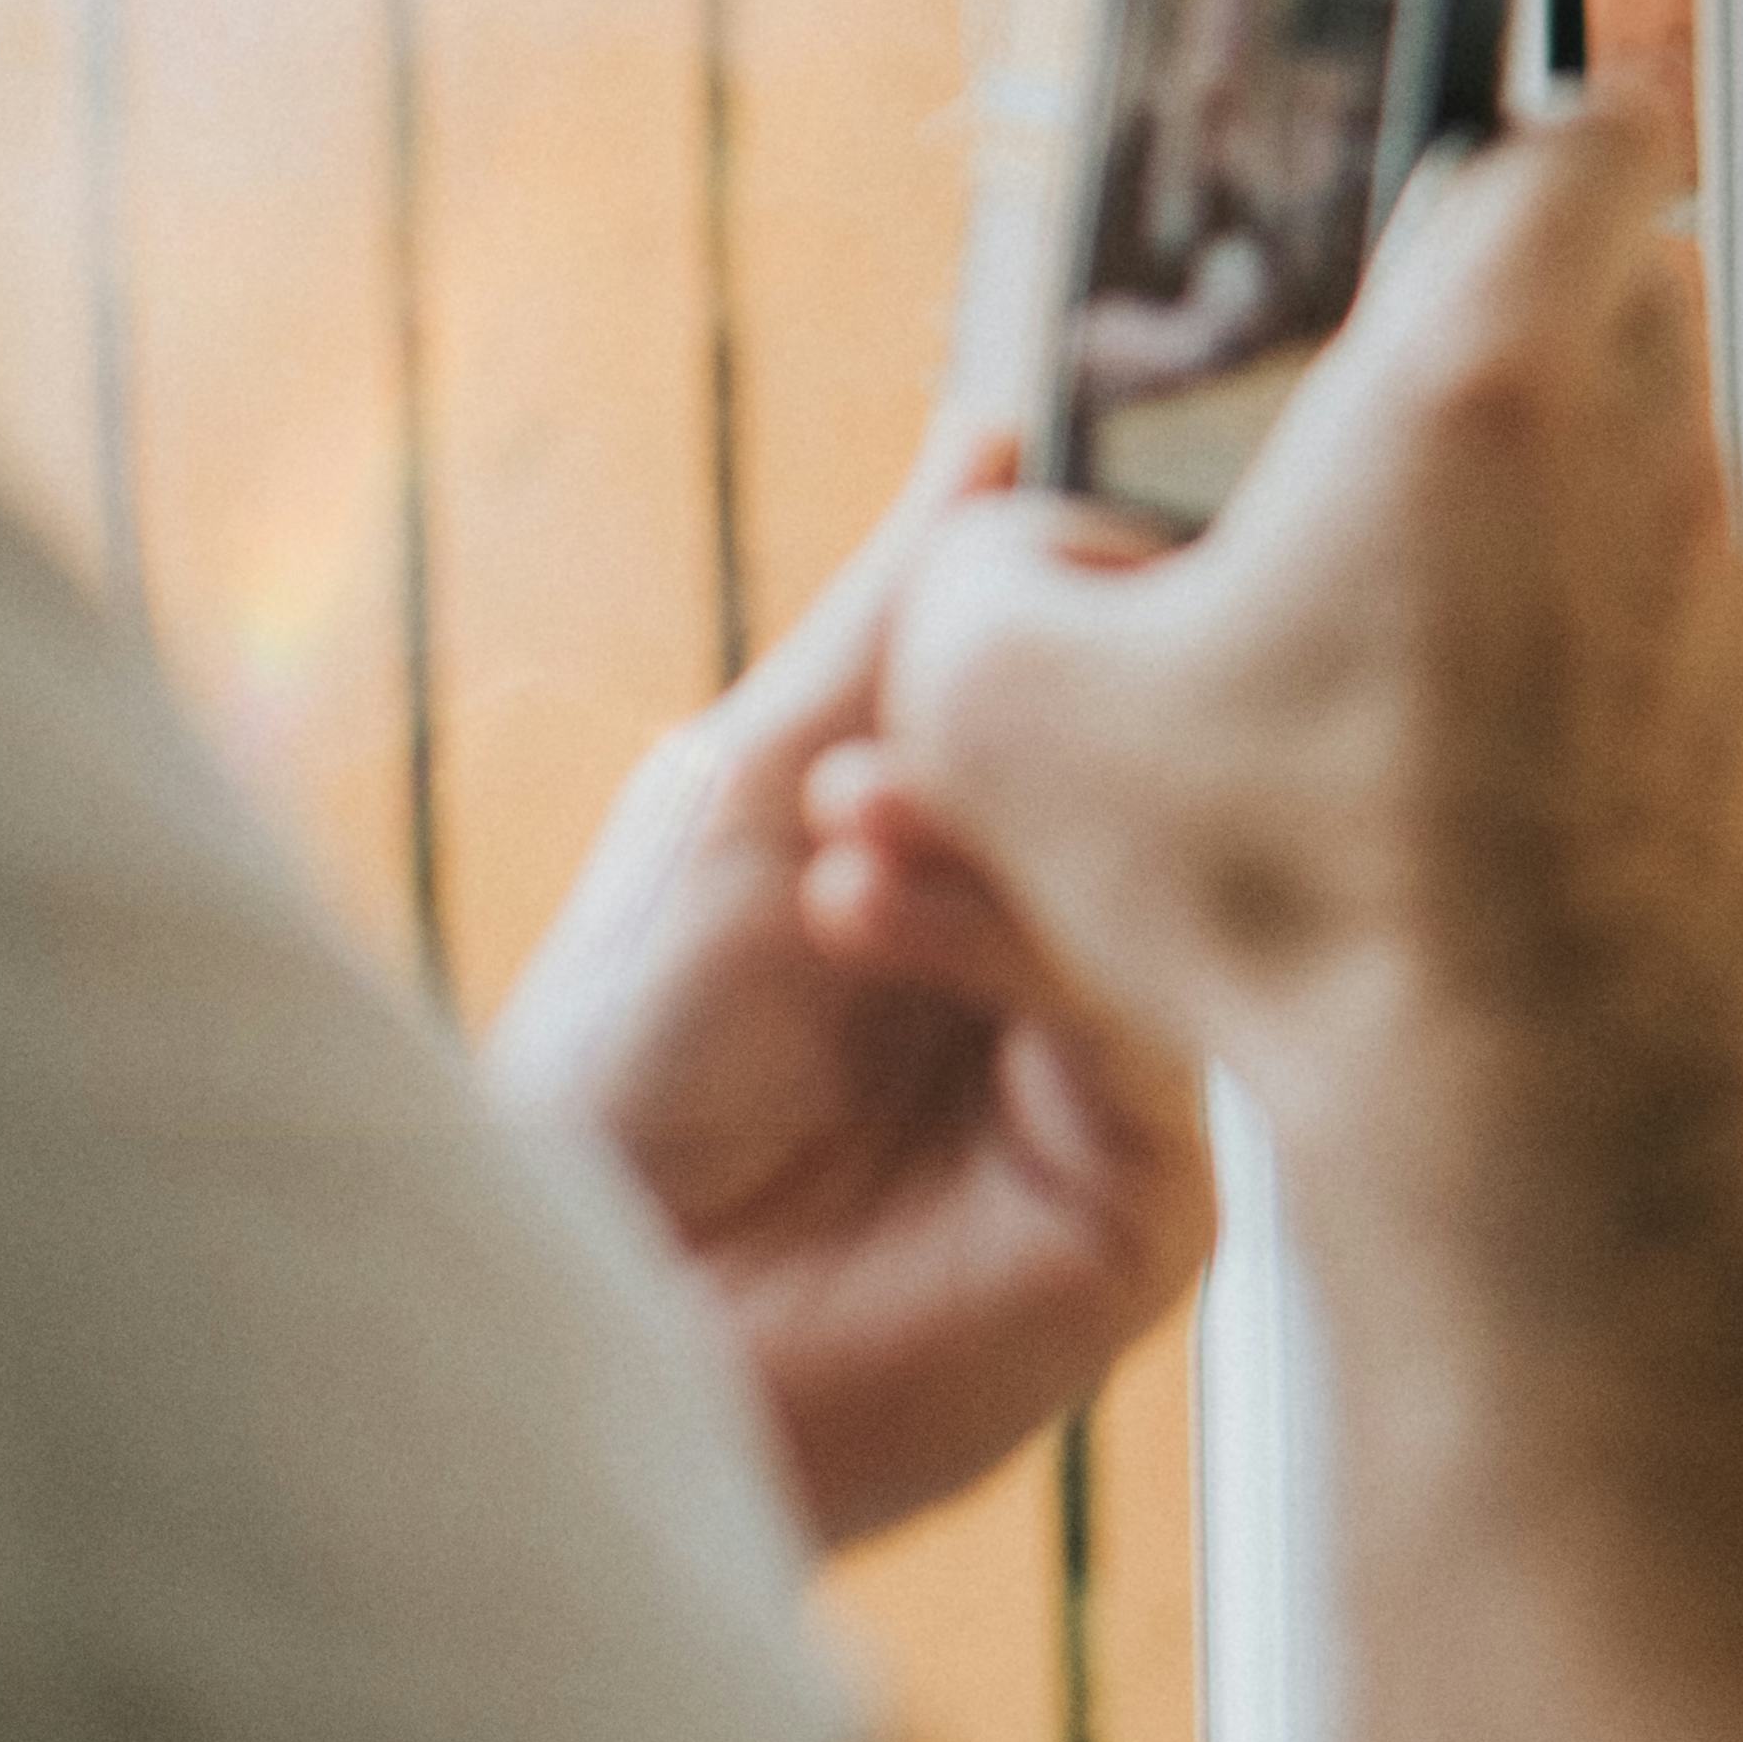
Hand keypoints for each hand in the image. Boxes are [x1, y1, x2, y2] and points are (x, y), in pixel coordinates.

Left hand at [485, 443, 1222, 1551]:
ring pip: (1165, 904)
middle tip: (942, 676)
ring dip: (989, 834)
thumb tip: (993, 436)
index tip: (1027, 544)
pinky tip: (862, 912)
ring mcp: (1126, 1096)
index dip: (1092, 618)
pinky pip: (1144, 1032)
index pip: (1125, 713)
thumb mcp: (748, 796)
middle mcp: (1088, 977)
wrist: (572, 1305)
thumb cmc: (622, 1072)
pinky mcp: (1145, 1213)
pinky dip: (1007, 941)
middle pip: (1169, 796)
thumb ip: (886, 630)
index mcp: (1007, 877)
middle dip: (1036, 719)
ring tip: (838, 828)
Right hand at [883, 92, 1742, 1158]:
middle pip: (1615, 331)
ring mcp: (1742, 624)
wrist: (1515, 1134)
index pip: (1586, 140)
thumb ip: (985, 572)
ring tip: (1397, 699)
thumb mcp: (1015, 716)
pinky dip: (1605, 727)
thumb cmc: (1296, 910)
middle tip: (1370, 479)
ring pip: (1650, 522)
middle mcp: (1655, 474)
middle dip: (1504, 375)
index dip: (1527, 136)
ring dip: (1547, 569)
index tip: (1471, 179)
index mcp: (1484, 387)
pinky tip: (1485, 828)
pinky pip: (1687, 691)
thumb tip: (1012, 559)